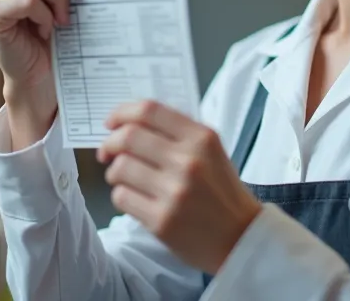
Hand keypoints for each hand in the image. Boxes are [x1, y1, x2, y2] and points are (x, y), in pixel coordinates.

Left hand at [97, 100, 261, 273]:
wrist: (242, 239)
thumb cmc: (223, 194)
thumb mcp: (212, 152)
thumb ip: (178, 134)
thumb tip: (130, 124)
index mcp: (202, 139)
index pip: (149, 111)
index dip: (122, 113)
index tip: (112, 123)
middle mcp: (189, 161)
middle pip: (127, 137)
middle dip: (109, 144)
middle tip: (107, 153)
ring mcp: (174, 192)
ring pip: (120, 168)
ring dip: (115, 173)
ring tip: (127, 180)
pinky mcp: (162, 221)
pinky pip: (122, 198)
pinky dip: (122, 196)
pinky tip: (136, 200)